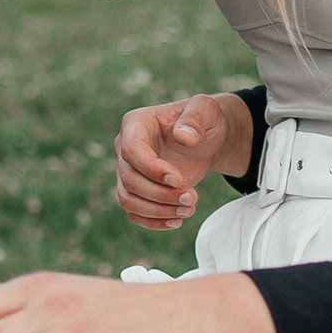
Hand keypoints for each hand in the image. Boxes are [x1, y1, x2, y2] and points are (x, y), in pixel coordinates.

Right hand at [115, 90, 252, 228]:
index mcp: (135, 124)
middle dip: (161, 195)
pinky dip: (153, 222)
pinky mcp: (136, 190)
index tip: (179, 179)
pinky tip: (177, 221)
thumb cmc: (204, 120)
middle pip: (130, 180)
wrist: (207, 139)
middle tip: (192, 198)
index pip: (131, 151)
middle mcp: (124, 148)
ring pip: (128, 200)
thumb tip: (183, 136)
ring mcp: (127, 171)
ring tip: (189, 209)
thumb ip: (196, 117)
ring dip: (158, 211)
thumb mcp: (206, 110)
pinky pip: (134, 212)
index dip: (152, 169)